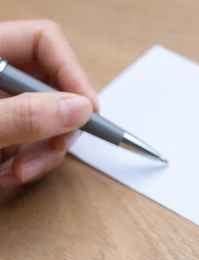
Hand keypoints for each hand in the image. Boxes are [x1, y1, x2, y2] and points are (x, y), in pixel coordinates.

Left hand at [0, 19, 96, 186]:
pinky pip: (28, 144)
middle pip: (51, 86)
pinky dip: (25, 164)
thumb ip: (22, 115)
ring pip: (45, 122)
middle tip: (57, 149)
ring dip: (43, 153)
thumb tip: (80, 110)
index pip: (44, 42)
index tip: (88, 111)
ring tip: (19, 174)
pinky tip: (5, 176)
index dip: (72, 73)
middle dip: (59, 125)